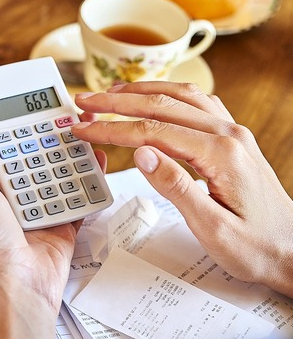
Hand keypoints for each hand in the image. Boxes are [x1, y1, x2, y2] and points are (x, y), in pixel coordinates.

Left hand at [0, 111, 106, 338]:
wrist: (14, 286)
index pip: (0, 146)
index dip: (14, 125)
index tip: (30, 103)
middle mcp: (9, 197)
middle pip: (33, 157)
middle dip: (49, 136)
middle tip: (68, 113)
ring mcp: (36, 212)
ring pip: (58, 174)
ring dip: (72, 154)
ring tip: (86, 130)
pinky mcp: (61, 227)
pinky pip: (79, 199)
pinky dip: (89, 182)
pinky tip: (98, 161)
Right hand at [71, 82, 292, 297]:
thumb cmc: (255, 247)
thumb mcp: (211, 228)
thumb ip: (175, 186)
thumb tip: (141, 153)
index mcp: (221, 155)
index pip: (153, 131)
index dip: (112, 128)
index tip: (83, 127)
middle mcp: (229, 135)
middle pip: (164, 104)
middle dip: (118, 101)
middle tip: (85, 102)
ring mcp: (234, 134)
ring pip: (182, 96)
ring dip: (142, 91)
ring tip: (109, 94)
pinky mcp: (233, 140)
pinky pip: (197, 104)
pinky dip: (166, 95)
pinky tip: (151, 98)